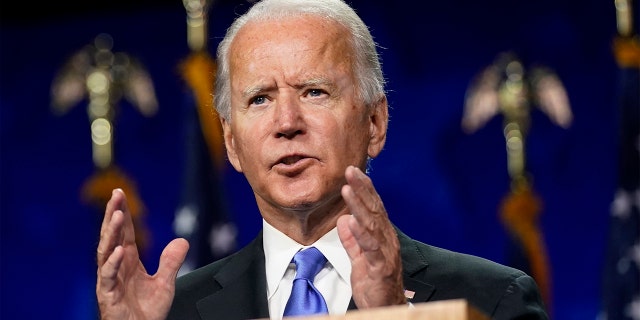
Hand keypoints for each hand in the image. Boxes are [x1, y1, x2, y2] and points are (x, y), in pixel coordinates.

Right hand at [96, 189, 188, 319]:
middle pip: (112, 236)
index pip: (124, 232)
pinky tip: (119, 250)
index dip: (122, 213)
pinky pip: (108, 276)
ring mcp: (109, 280)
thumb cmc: (146, 312)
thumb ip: (171, 262)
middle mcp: (116, 266)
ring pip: (106, 251)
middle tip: (116, 194)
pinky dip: (113, 263)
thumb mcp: (165, 283)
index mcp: (128, 261)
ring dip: (111, 233)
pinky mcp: (107, 294)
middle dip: (113, 214)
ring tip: (117, 215)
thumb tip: (182, 240)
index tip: (121, 193)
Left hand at [337, 166, 405, 308]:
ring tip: (348, 189)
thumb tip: (344, 220)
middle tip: (351, 170)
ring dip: (359, 205)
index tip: (354, 171)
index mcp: (382, 236)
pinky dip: (361, 233)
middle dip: (363, 188)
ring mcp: (385, 253)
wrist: (386, 309)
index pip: (374, 207)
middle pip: (375, 210)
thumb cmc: (375, 285)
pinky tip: (352, 220)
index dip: (365, 188)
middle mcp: (387, 240)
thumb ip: (352, 240)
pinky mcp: (381, 267)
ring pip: (372, 224)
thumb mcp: (360, 259)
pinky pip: (370, 248)